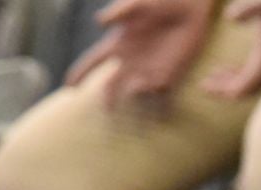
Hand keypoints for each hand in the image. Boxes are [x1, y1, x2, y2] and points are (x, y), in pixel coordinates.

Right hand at [65, 0, 216, 108]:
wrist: (191, 7)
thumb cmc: (162, 1)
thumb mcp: (138, 3)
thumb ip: (120, 12)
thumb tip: (99, 21)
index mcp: (118, 45)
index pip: (93, 61)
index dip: (79, 73)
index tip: (69, 88)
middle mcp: (130, 62)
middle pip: (112, 85)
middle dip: (107, 97)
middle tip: (106, 107)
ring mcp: (148, 71)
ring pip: (134, 93)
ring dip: (135, 95)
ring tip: (140, 86)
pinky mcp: (169, 76)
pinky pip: (160, 95)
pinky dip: (159, 102)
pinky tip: (160, 96)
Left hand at [201, 0, 260, 99]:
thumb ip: (247, 10)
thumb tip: (230, 17)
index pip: (240, 89)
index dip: (220, 91)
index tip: (203, 86)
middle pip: (246, 88)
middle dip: (225, 87)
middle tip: (206, 82)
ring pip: (256, 79)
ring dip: (236, 78)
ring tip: (218, 71)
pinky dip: (248, 69)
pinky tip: (240, 58)